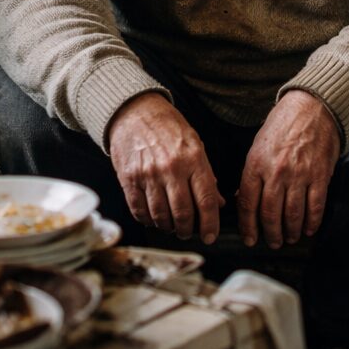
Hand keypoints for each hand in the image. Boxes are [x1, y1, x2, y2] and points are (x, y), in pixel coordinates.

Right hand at [107, 93, 222, 243]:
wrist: (134, 112)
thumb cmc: (168, 127)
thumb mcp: (195, 145)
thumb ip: (206, 175)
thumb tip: (219, 203)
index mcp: (193, 159)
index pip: (206, 200)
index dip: (210, 224)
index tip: (210, 236)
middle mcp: (171, 168)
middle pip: (183, 213)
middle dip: (187, 230)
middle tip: (188, 233)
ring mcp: (149, 175)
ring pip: (161, 216)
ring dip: (168, 227)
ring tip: (171, 226)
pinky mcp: (129, 179)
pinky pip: (139, 210)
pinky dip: (148, 220)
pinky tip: (153, 218)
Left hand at [236, 91, 340, 248]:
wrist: (312, 107)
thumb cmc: (283, 125)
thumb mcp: (258, 145)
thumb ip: (251, 174)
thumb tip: (244, 200)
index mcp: (256, 164)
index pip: (248, 204)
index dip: (248, 227)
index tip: (250, 239)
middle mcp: (276, 172)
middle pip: (270, 214)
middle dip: (270, 234)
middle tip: (272, 242)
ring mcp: (299, 175)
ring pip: (292, 215)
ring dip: (290, 232)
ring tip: (290, 237)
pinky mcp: (319, 176)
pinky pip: (315, 206)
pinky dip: (312, 222)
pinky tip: (309, 228)